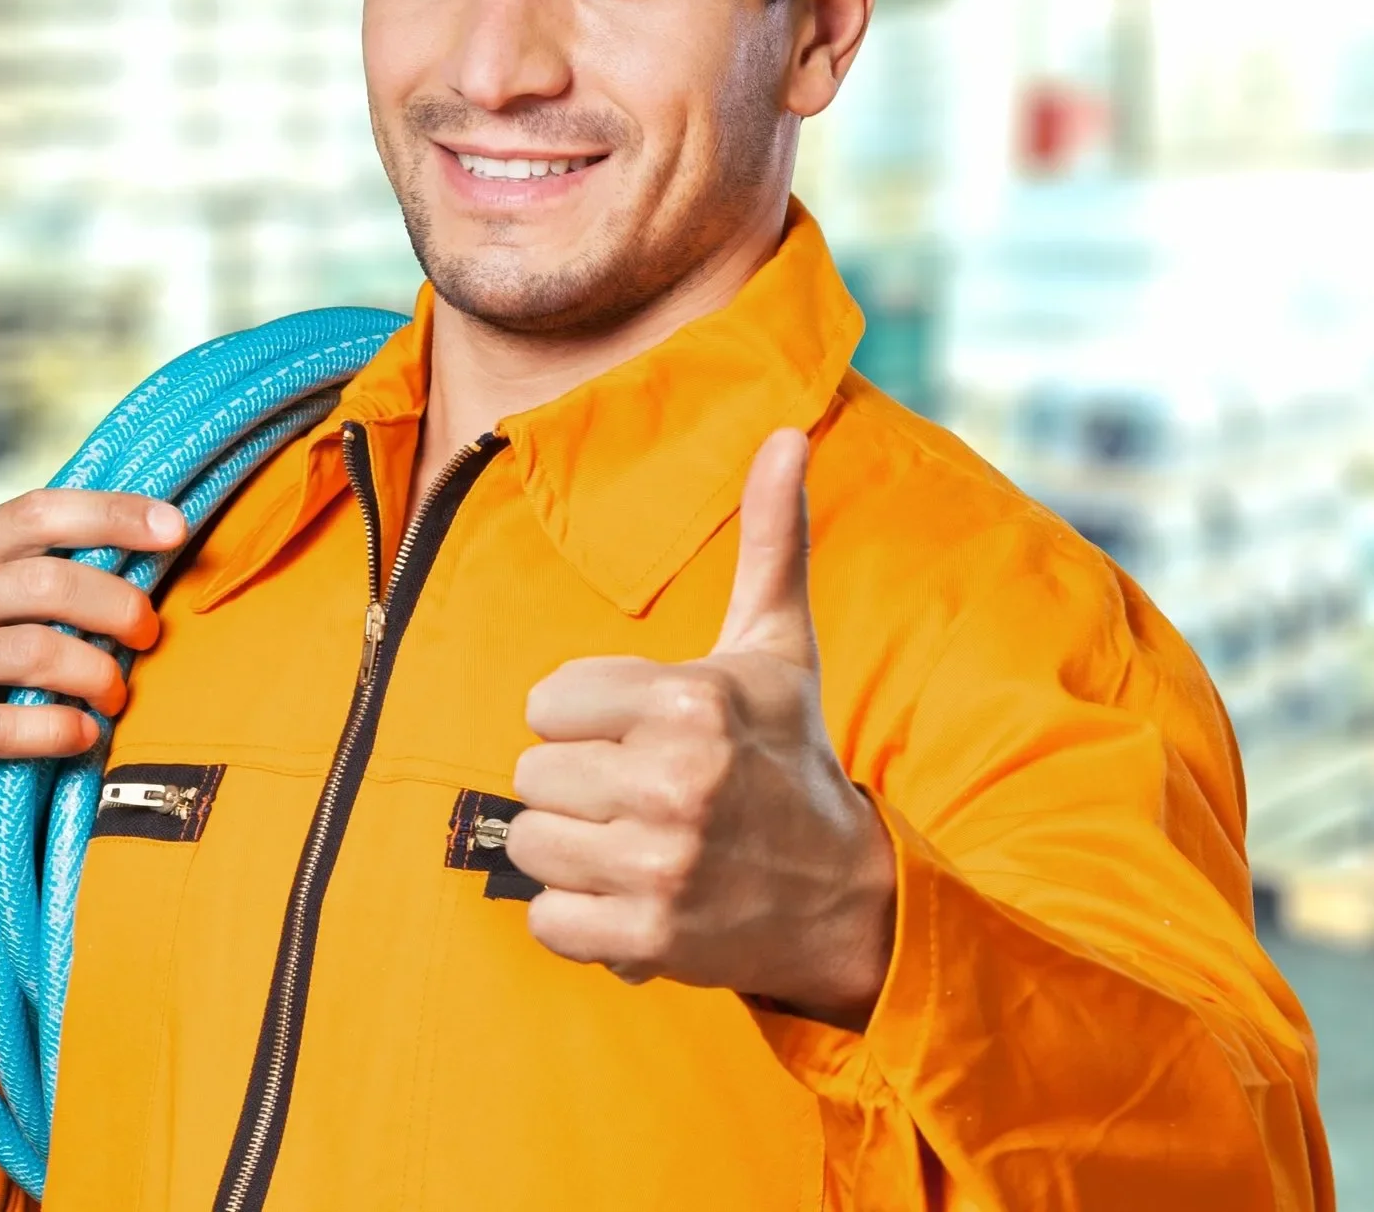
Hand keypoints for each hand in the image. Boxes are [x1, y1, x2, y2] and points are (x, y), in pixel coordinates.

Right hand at [0, 489, 186, 889]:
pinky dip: (62, 733)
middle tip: (149, 633)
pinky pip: (11, 728)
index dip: (113, 514)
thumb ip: (2, 570)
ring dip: (99, 674)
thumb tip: (112, 549)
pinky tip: (83, 736)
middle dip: (120, 606)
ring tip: (116, 694)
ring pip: (40, 653)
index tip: (173, 526)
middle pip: (50, 582)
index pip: (38, 512)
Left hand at [506, 428, 896, 1029]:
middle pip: (530, 773)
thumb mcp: (776, 647)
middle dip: (577, 785)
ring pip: (530, 843)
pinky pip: (544, 920)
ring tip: (634, 843)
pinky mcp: (646, 939)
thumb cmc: (788, 756)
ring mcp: (660, 865)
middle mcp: (675, 781)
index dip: (584, 719)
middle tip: (642, 794)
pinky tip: (631, 897)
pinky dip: (577, 918)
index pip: (545, 702)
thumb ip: (769, 539)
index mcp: (690, 701)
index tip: (642, 733)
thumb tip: (787, 433)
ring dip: (572, 851)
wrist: (844, 896)